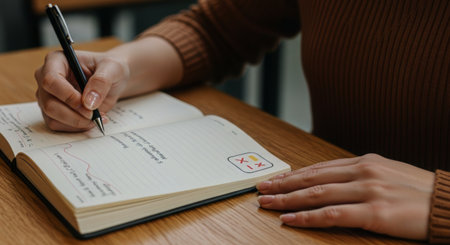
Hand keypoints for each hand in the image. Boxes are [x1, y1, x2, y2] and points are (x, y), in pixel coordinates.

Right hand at [34, 50, 128, 130]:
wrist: (114, 79)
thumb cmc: (110, 69)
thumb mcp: (112, 68)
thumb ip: (101, 82)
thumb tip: (88, 102)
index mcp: (57, 60)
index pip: (51, 80)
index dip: (68, 96)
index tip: (87, 105)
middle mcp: (46, 77)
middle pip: (49, 103)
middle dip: (73, 114)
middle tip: (94, 115)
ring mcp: (48, 96)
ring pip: (52, 117)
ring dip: (77, 122)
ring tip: (98, 117)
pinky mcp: (53, 111)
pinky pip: (58, 125)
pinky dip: (77, 127)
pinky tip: (92, 120)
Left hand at [256, 153, 434, 239]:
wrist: (449, 203)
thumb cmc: (418, 191)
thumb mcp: (386, 173)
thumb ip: (358, 175)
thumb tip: (330, 180)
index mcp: (363, 162)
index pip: (318, 167)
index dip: (293, 175)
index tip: (275, 179)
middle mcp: (362, 171)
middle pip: (311, 178)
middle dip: (283, 184)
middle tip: (261, 188)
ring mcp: (367, 190)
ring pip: (316, 194)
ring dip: (287, 199)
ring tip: (267, 203)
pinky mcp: (374, 212)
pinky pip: (332, 214)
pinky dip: (308, 217)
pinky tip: (291, 219)